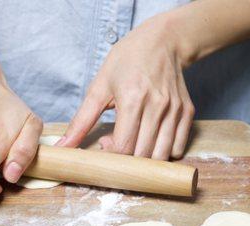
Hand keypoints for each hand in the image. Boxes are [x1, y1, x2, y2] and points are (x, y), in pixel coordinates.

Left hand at [59, 13, 194, 159]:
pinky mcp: (187, 112)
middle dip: (126, 159)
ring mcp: (175, 110)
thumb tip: (63, 146)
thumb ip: (81, 120)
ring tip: (134, 143)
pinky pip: (178, 147)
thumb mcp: (99, 86)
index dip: (111, 155)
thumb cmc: (127, 61)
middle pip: (142, 154)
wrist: (162, 41)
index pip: (123, 146)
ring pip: (162, 155)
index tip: (104, 144)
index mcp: (132, 99)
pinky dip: (164, 153)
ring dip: (145, 160)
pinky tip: (151, 140)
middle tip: (118, 143)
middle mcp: (157, 106)